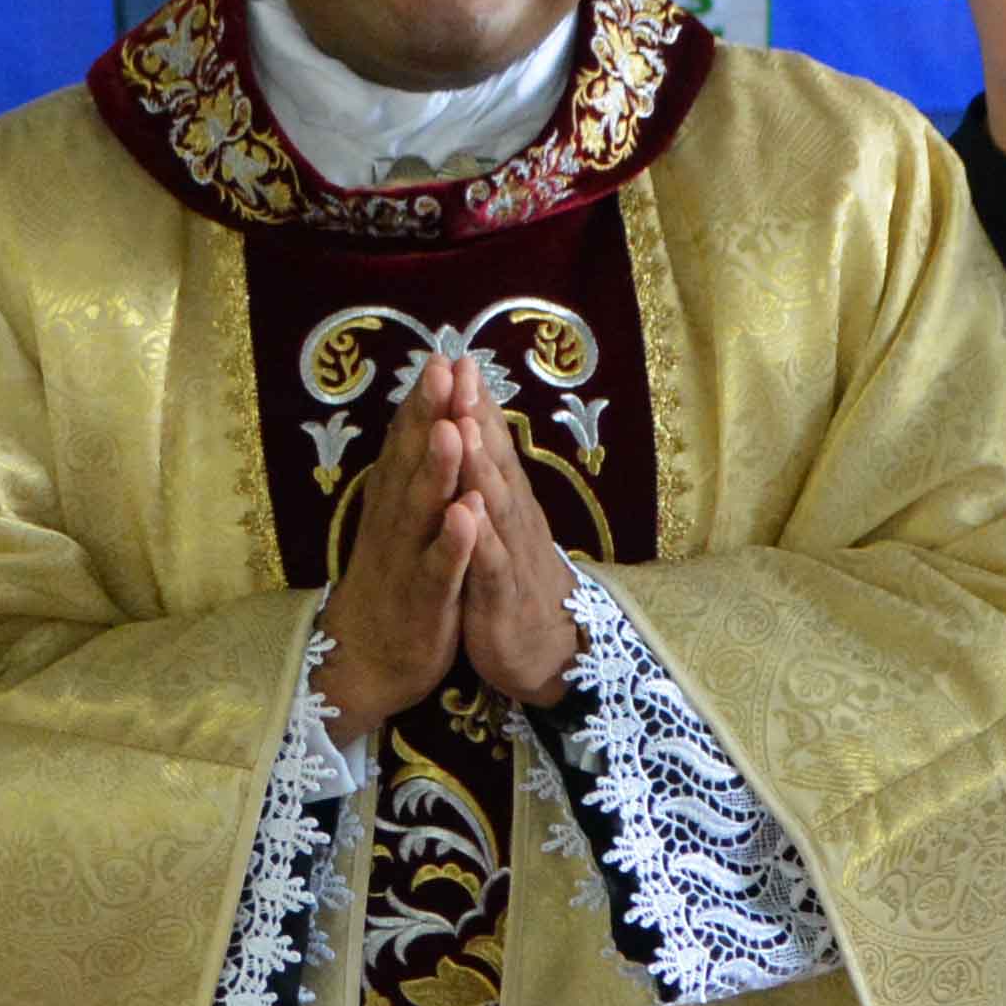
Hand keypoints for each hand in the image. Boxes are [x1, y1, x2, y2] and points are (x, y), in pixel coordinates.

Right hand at [317, 357, 496, 743]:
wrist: (362, 663)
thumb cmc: (392, 587)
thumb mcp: (399, 526)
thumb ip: (410, 477)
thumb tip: (422, 423)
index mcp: (394, 504)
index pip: (407, 443)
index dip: (423, 401)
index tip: (441, 354)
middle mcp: (395, 525)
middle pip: (410, 462)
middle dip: (428, 415)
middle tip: (442, 367)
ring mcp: (407, 563)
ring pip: (422, 510)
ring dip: (437, 468)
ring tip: (452, 427)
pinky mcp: (424, 603)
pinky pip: (439, 570)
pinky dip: (452, 542)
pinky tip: (466, 514)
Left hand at [448, 394, 581, 706]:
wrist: (550, 650)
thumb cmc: (516, 579)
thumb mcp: (503, 522)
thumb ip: (492, 474)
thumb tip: (475, 422)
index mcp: (506, 499)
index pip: (489, 441)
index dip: (473, 401)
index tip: (456, 355)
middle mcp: (513, 517)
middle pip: (494, 459)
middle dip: (474, 415)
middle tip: (459, 370)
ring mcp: (509, 554)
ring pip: (495, 503)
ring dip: (479, 463)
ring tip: (462, 425)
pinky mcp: (501, 595)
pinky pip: (489, 562)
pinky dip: (480, 535)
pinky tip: (470, 511)